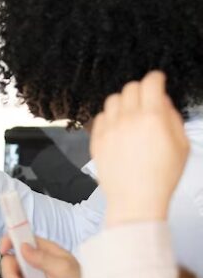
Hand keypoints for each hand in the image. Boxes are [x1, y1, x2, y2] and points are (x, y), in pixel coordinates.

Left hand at [91, 71, 189, 226]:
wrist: (136, 199)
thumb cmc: (162, 176)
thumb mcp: (181, 145)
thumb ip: (172, 117)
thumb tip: (161, 101)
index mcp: (152, 118)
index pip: (150, 83)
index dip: (156, 78)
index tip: (158, 80)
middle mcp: (128, 120)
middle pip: (130, 88)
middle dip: (141, 90)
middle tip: (146, 100)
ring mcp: (109, 130)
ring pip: (113, 100)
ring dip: (124, 102)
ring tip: (131, 114)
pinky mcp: (96, 140)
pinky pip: (100, 117)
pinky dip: (109, 117)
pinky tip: (118, 127)